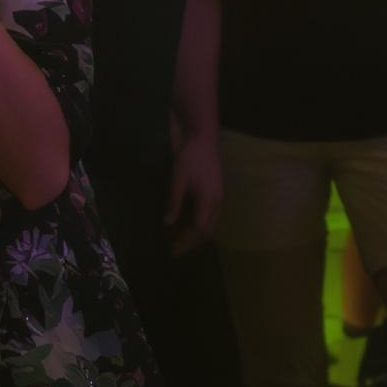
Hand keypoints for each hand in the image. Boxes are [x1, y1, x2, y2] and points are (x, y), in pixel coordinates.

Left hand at [165, 128, 221, 255]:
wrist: (203, 137)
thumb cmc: (190, 157)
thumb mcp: (178, 180)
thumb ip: (174, 202)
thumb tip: (168, 223)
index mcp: (208, 201)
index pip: (199, 230)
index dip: (186, 242)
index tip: (173, 249)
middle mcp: (216, 202)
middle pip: (207, 231)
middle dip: (192, 242)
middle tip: (175, 247)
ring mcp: (218, 197)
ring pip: (211, 223)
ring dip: (196, 233)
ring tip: (180, 237)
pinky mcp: (216, 191)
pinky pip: (211, 215)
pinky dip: (200, 223)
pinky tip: (188, 222)